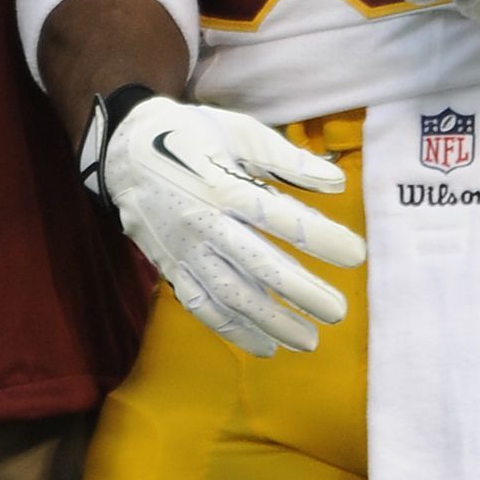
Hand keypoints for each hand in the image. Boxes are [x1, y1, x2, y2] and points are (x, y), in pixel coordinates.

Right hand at [86, 93, 365, 356]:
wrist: (124, 152)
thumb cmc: (193, 136)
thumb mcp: (241, 133)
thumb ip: (289, 160)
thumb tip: (338, 184)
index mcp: (225, 184)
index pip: (280, 218)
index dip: (320, 238)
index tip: (356, 255)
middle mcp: (204, 223)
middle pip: (258, 265)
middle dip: (300, 292)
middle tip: (338, 312)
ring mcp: (185, 250)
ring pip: (231, 295)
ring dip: (271, 322)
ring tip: (309, 341)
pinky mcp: (171, 267)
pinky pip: (201, 306)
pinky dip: (232, 330)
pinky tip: (265, 347)